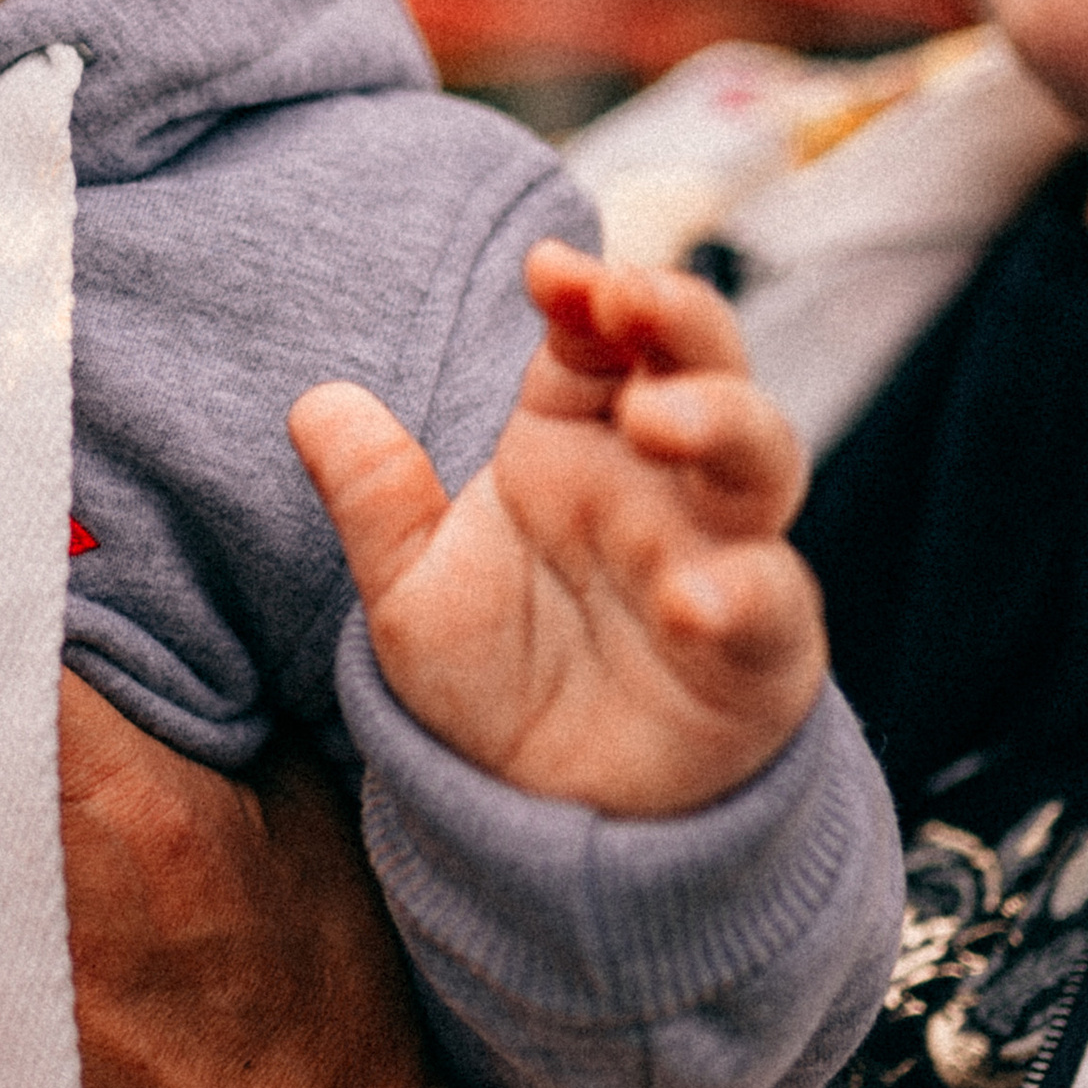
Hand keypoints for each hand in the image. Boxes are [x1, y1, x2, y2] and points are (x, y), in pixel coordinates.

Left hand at [290, 239, 825, 817]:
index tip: (548, 271)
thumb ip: (375, 501)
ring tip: (659, 419)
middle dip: (677, 318)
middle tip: (627, 300)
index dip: (590, 293)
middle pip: (703, 367)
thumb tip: (315, 402)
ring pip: (761, 460)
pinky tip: (690, 599)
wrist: (543, 816)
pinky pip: (773, 607)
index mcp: (579, 445)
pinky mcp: (761, 651)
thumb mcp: (411, 593)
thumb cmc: (497, 681)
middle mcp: (661, 485)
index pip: (601, 339)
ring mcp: (721, 558)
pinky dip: (742, 592)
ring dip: (722, 421)